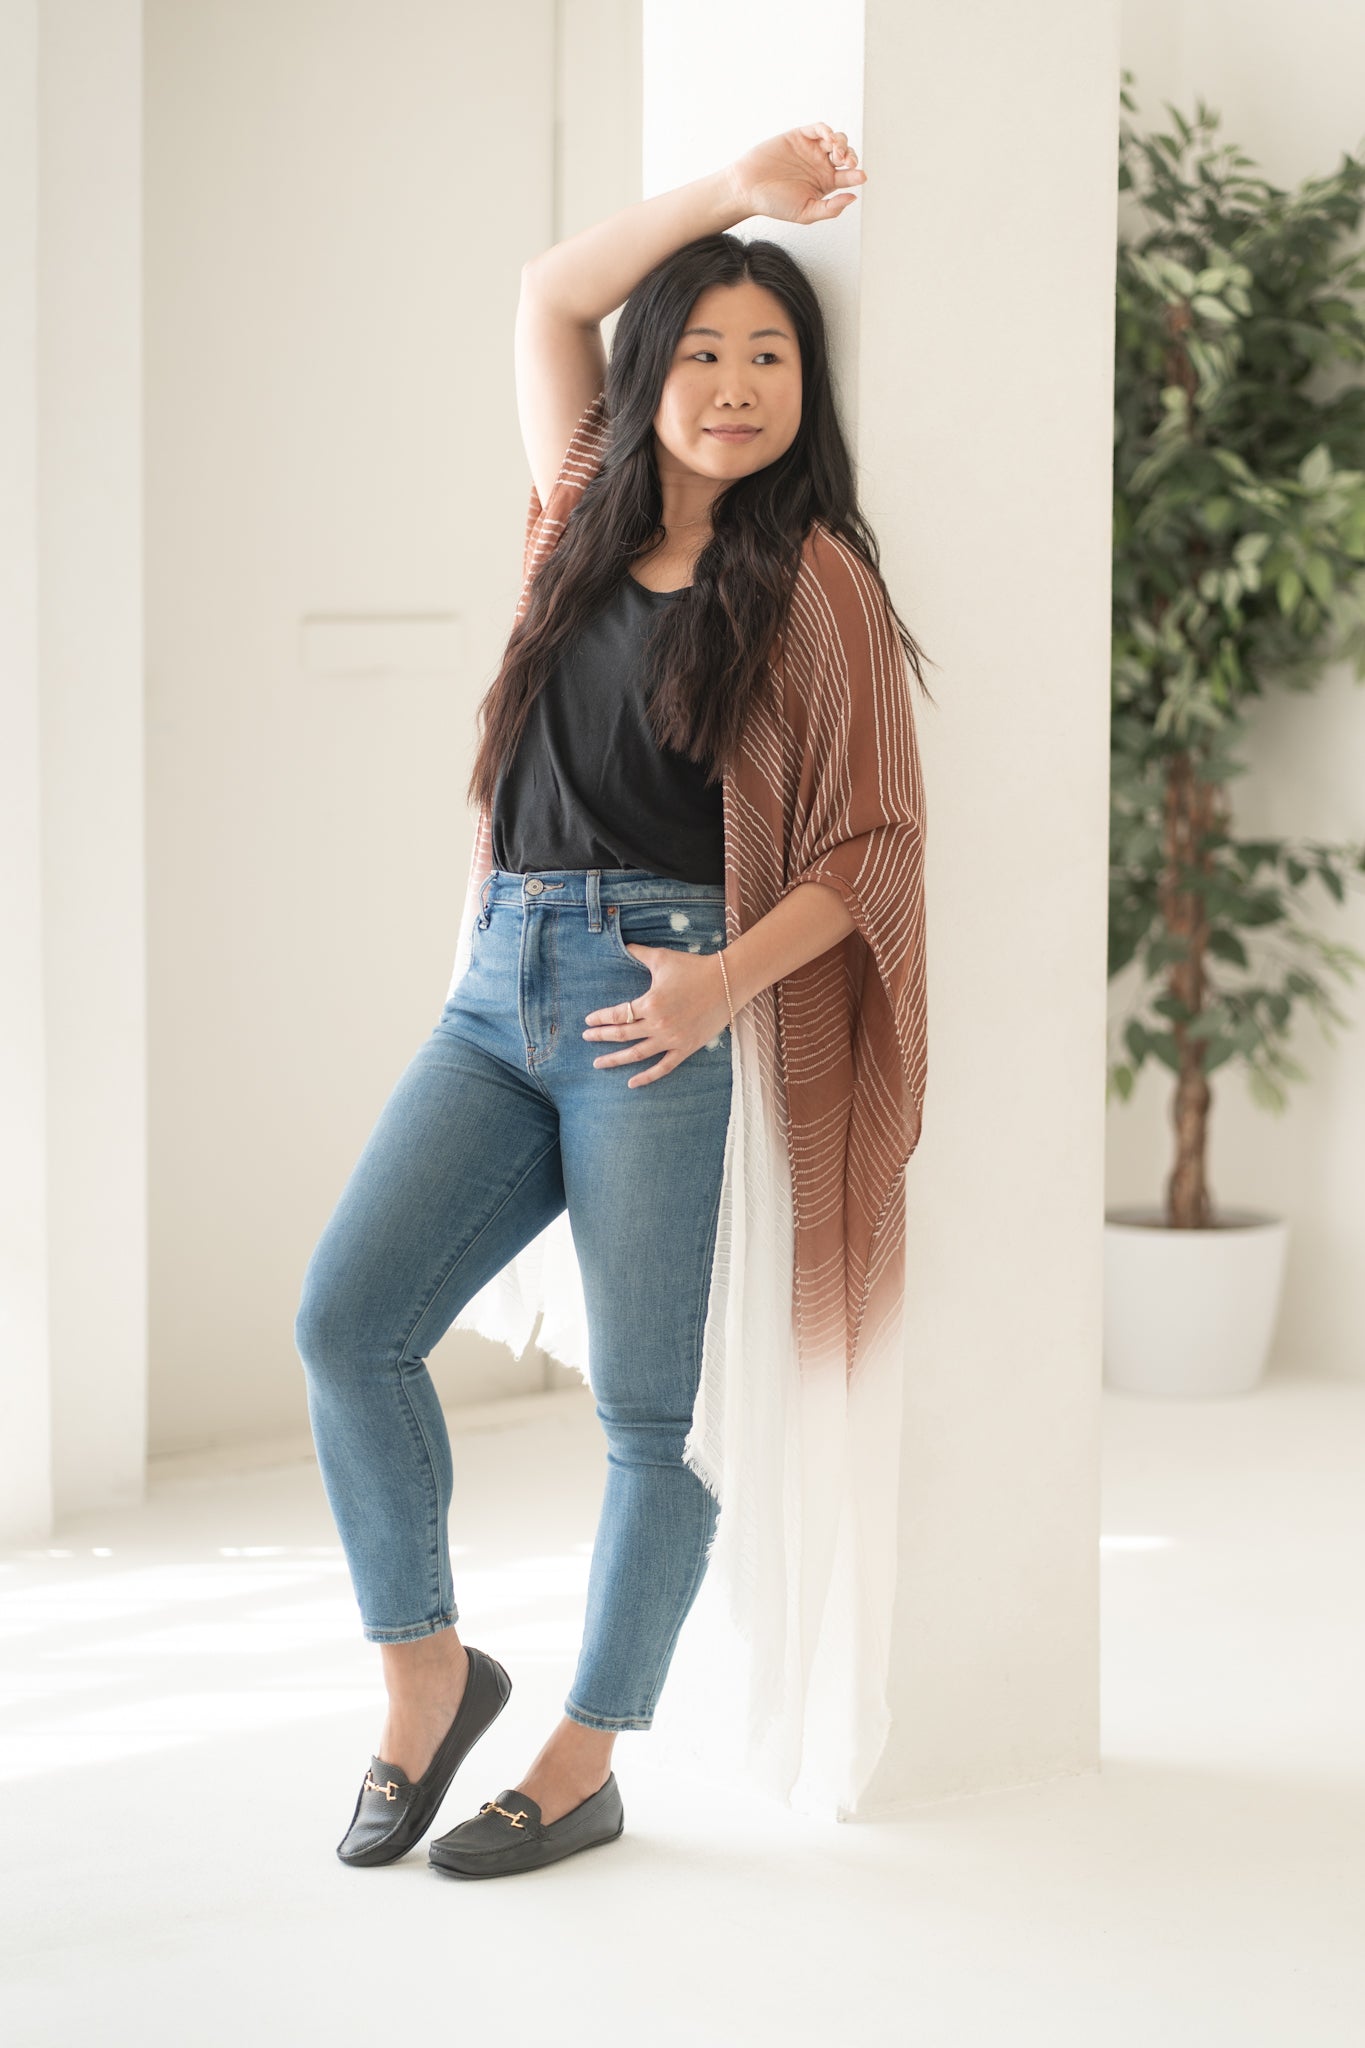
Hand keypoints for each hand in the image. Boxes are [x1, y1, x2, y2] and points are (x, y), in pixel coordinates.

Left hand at [584, 947, 731, 1086]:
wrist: (727, 982)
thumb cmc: (694, 967)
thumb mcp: (662, 958)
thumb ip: (639, 953)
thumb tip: (624, 944)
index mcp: (650, 1003)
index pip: (617, 1014)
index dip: (600, 1018)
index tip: (588, 1021)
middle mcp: (658, 1024)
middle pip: (622, 1035)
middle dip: (601, 1037)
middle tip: (586, 1038)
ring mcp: (672, 1039)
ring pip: (637, 1054)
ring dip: (615, 1060)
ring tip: (598, 1064)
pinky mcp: (685, 1048)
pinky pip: (663, 1067)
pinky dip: (646, 1077)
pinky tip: (631, 1083)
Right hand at [723, 122, 865, 225]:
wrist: (748, 189)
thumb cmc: (774, 204)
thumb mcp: (806, 213)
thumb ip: (830, 208)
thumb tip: (852, 198)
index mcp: (824, 183)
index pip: (848, 176)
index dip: (856, 175)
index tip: (860, 176)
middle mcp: (820, 165)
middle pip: (846, 155)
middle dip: (851, 156)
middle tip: (847, 163)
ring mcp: (810, 149)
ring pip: (836, 140)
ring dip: (842, 143)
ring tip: (836, 153)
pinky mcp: (799, 136)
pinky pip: (819, 129)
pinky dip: (827, 131)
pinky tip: (828, 139)